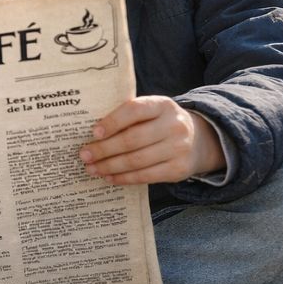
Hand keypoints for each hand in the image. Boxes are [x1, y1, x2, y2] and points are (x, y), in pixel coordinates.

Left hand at [78, 96, 224, 185]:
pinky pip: (146, 176)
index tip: (93, 132)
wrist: (197, 139)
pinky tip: (109, 177)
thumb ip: (128, 116)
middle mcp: (174, 125)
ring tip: (92, 168)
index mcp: (162, 105)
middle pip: (132, 139)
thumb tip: (92, 133)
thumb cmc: (159, 123)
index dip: (112, 122)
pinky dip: (124, 178)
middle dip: (104, 149)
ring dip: (110, 166)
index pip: (134, 110)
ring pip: (137, 160)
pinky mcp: (178, 169)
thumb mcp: (150, 111)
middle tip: (85, 154)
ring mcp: (179, 148)